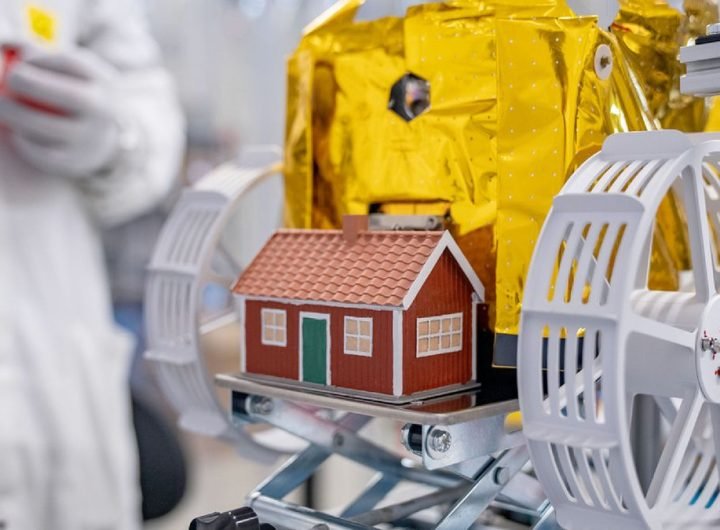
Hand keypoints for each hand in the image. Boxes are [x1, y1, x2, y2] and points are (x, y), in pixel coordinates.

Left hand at [0, 46, 121, 177]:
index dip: (42, 59)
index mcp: (105, 84)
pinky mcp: (74, 161)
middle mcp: (103, 112)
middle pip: (69, 95)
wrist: (102, 139)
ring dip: (16, 114)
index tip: (24, 61)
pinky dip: (23, 140)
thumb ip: (42, 59)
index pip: (73, 65)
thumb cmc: (75, 95)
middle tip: (11, 80)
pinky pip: (41, 152)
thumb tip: (5, 49)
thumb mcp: (71, 74)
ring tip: (2, 107)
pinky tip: (16, 132)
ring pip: (48, 126)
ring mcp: (90, 138)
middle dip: (31, 84)